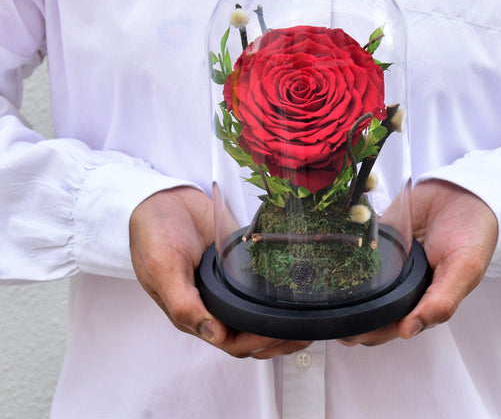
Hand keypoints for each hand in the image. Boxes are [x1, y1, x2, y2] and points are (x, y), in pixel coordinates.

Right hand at [130, 186, 310, 358]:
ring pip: (257, 312)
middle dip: (276, 338)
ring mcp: (228, 282)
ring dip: (280, 320)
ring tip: (306, 319)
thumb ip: (183, 302)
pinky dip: (277, 291)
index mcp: (193, 311)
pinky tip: (296, 289)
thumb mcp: (163, 269)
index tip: (278, 332)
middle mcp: (213, 302)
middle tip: (303, 332)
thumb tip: (211, 333)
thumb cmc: (153, 235)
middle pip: (249, 332)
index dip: (255, 342)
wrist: (162, 198)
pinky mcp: (238, 261)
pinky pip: (259, 282)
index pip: (230, 341)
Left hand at [339, 179, 497, 345]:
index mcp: (424, 298)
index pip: (393, 324)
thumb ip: (440, 302)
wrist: (464, 190)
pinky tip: (332, 260)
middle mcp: (404, 283)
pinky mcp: (379, 235)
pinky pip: (359, 248)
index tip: (351, 334)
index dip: (372, 332)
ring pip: (361, 281)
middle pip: (371, 306)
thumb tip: (408, 332)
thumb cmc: (472, 234)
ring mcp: (389, 260)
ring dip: (344, 289)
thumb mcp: (464, 271)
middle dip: (352, 316)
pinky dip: (346, 253)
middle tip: (333, 319)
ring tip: (327, 296)